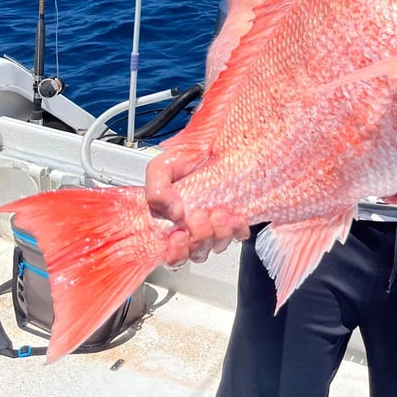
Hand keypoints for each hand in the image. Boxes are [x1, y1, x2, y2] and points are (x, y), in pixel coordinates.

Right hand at [145, 150, 248, 267]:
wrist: (209, 141)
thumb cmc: (184, 155)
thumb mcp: (161, 168)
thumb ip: (156, 191)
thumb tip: (173, 213)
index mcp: (172, 222)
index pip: (173, 255)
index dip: (176, 254)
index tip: (179, 236)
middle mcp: (193, 228)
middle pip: (196, 253)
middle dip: (199, 238)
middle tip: (199, 215)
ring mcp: (215, 225)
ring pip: (217, 246)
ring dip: (219, 233)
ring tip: (218, 212)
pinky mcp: (234, 218)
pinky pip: (239, 235)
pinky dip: (237, 229)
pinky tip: (234, 217)